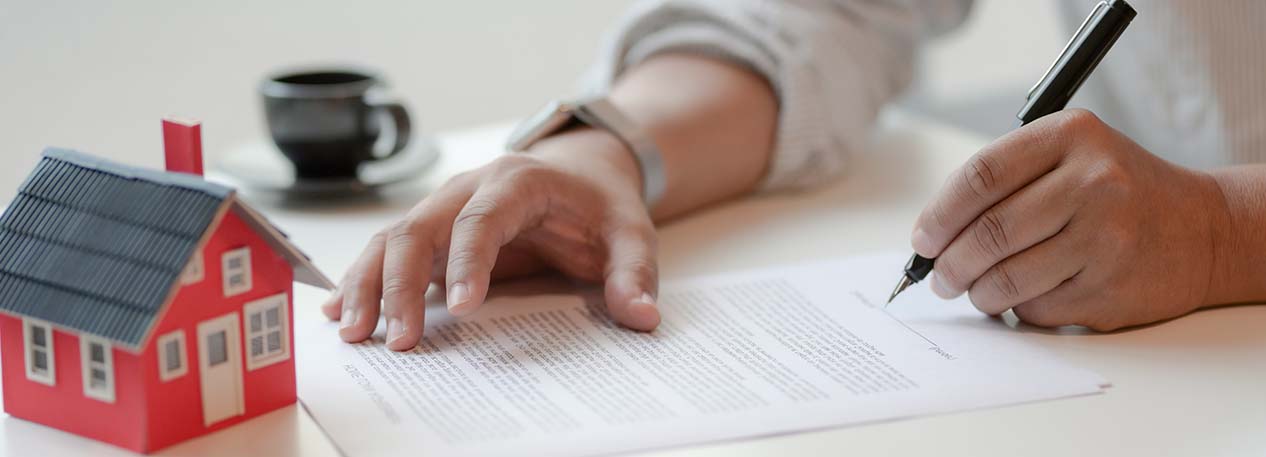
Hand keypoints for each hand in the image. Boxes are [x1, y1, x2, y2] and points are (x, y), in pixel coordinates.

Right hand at [322, 127, 661, 349]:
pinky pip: (387, 249)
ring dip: (369, 284)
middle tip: (400, 340)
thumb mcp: (630, 230)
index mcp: (518, 180)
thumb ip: (635, 271)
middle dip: (401, 283)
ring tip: (356, 334)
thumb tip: (642, 316)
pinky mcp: (433, 230)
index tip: (462, 309)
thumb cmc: (599, 202)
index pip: (483, 219)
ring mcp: (444, 207)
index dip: (468, 262)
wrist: (579, 170)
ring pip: (392, 238)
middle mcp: (469, 188)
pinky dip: (362, 279)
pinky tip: (339, 313)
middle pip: (420, 228)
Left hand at [911, 109, 1230, 330]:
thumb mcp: (1069, 156)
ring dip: (977, 292)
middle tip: (939, 276)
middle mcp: (1093, 182)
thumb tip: (932, 233)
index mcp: (1071, 137)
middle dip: (949, 263)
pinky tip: (1025, 296)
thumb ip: (1005, 180)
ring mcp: (1105, 238)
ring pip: (1006, 278)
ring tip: (974, 290)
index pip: (981, 176)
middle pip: (989, 232)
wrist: (1201, 229)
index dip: (939, 214)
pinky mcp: (1111, 288)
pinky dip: (1017, 308)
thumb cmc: (1115, 191)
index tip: (923, 239)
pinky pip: (1036, 307)